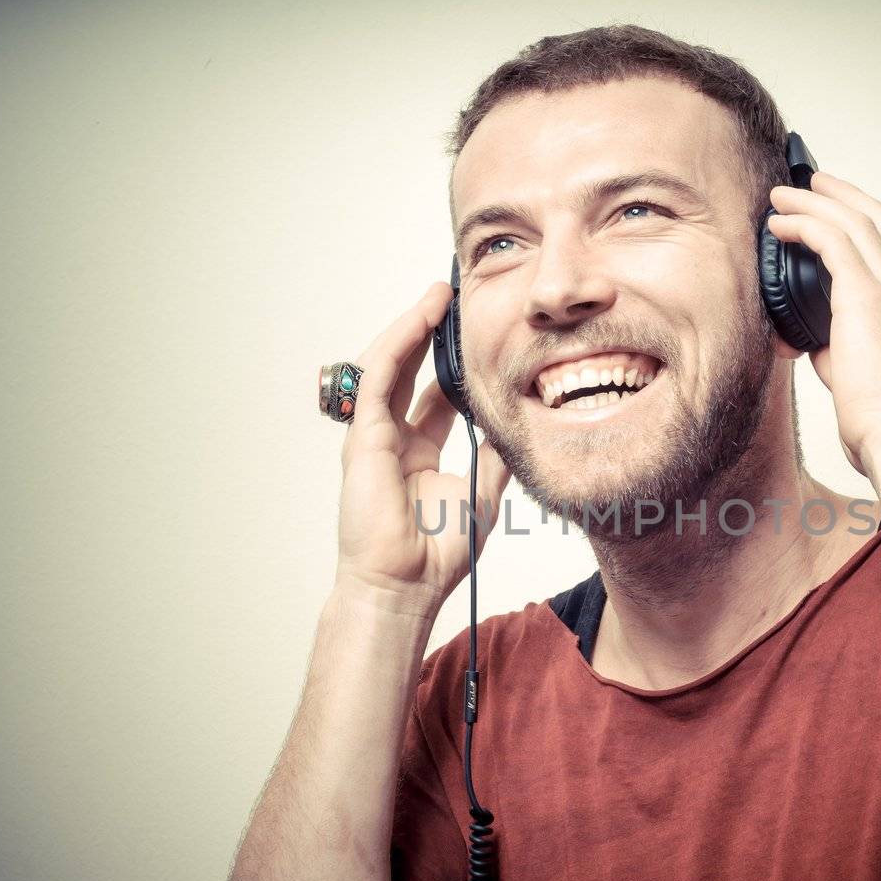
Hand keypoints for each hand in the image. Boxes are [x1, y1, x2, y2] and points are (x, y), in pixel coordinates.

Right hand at [334, 282, 510, 611]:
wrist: (407, 585)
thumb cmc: (437, 553)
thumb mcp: (483, 492)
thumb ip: (495, 456)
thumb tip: (518, 425)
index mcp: (419, 453)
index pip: (433, 395)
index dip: (452, 363)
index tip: (476, 335)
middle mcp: (393, 439)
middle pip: (408, 371)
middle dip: (428, 333)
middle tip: (452, 298)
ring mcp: (373, 436)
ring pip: (389, 366)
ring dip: (412, 327)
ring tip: (437, 295)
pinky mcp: (363, 436)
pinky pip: (379, 379)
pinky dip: (398, 345)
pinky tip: (419, 320)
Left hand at [766, 171, 880, 474]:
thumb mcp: (870, 389)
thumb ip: (845, 359)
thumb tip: (817, 347)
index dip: (872, 229)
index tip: (847, 217)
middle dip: (848, 198)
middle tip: (817, 183)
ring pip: (858, 223)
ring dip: (819, 202)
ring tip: (786, 194)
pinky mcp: (869, 298)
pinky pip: (833, 241)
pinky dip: (805, 224)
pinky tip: (780, 222)